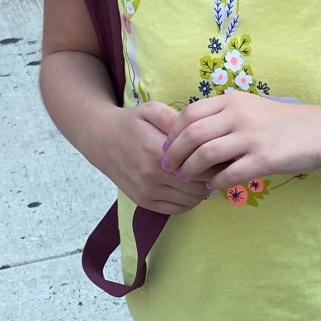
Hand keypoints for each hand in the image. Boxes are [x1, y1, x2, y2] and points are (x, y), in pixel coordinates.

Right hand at [93, 101, 209, 214]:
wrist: (101, 140)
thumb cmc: (131, 123)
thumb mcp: (153, 110)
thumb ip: (178, 120)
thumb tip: (203, 134)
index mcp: (157, 151)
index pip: (202, 165)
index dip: (216, 161)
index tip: (219, 153)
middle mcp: (152, 175)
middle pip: (199, 186)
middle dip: (212, 177)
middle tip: (215, 166)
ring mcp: (147, 192)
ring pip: (191, 200)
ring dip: (202, 190)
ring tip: (202, 175)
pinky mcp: (144, 202)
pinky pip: (177, 209)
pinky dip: (189, 201)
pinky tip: (189, 187)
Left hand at [162, 92, 320, 191]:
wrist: (320, 131)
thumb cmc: (283, 123)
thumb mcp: (251, 108)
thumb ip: (223, 117)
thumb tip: (190, 136)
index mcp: (233, 101)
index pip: (189, 114)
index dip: (173, 133)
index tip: (168, 148)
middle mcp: (239, 115)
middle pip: (192, 135)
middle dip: (175, 155)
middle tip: (170, 168)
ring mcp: (251, 137)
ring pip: (205, 154)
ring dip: (190, 170)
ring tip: (187, 178)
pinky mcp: (264, 159)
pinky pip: (228, 174)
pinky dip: (215, 182)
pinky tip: (214, 185)